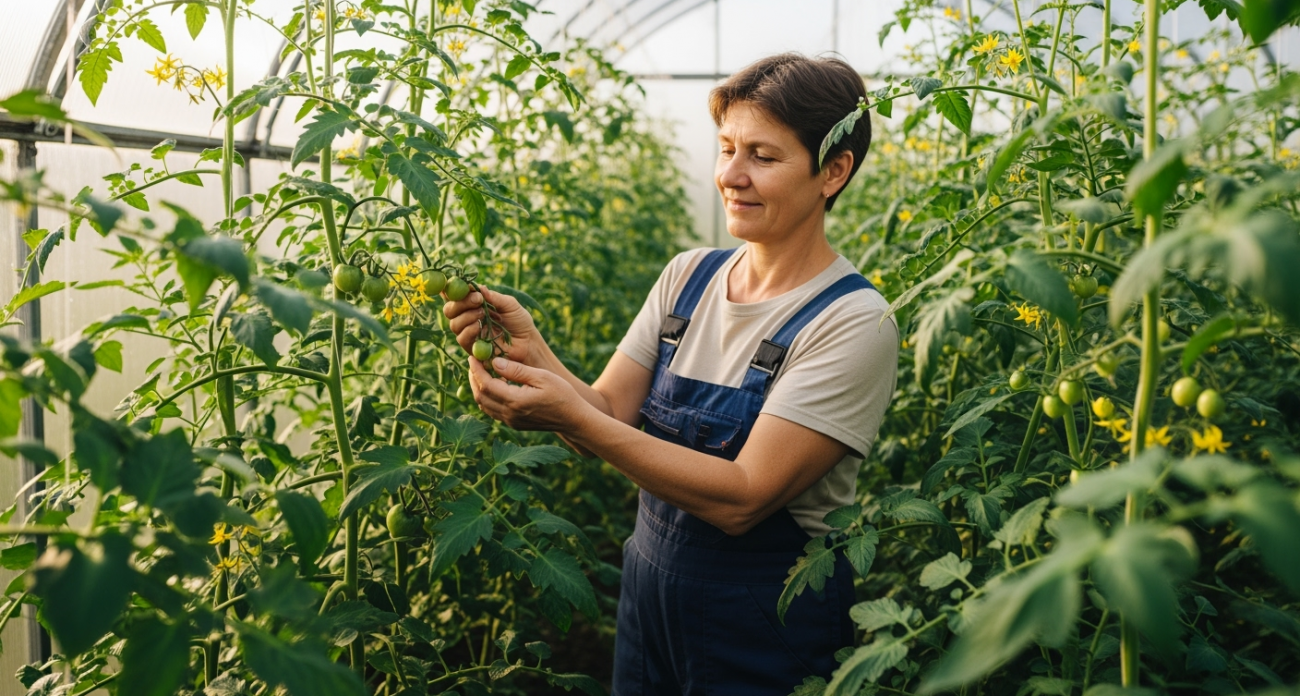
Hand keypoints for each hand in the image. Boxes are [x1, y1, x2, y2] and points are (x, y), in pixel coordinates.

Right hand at [444, 285, 540, 366]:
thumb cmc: (519, 321)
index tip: (460, 284)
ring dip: (466, 316)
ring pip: (454, 323)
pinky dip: (469, 330)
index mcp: (474, 305)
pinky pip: (462, 338)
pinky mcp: (472, 347)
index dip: (451, 290)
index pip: (455, 296)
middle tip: (477, 300)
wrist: (528, 343)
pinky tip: (480, 326)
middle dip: (461, 302)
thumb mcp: (509, 304)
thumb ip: (493, 297)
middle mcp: (467, 318)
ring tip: (483, 313)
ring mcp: (469, 333)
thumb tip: (479, 287)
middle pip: (449, 309)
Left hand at [469, 357, 585, 431]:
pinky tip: (492, 386)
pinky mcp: (514, 424)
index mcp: (515, 401)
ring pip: (484, 405)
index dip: (476, 370)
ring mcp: (511, 421)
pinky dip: (487, 397)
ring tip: (480, 372)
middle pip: (481, 396)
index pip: (486, 384)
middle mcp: (510, 414)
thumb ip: (517, 370)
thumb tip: (495, 362)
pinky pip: (492, 411)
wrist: (573, 419)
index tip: (472, 356)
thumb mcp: (542, 377)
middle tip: (474, 362)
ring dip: (478, 388)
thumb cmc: (562, 394)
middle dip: (474, 378)